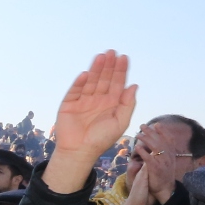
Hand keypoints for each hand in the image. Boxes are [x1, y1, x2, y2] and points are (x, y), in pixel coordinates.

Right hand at [44, 51, 136, 194]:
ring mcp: (83, 100)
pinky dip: (80, 82)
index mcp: (112, 103)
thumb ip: (127, 104)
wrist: (79, 151)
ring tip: (101, 57)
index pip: (117, 83)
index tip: (124, 58)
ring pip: (91, 81)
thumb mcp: (120, 122)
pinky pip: (75, 90)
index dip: (120, 71)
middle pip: (104, 79)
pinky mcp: (69, 103)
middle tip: (112, 52)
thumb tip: (134, 85)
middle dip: (108, 66)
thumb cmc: (101, 139)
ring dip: (96, 69)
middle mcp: (98, 99)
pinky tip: (86, 74)